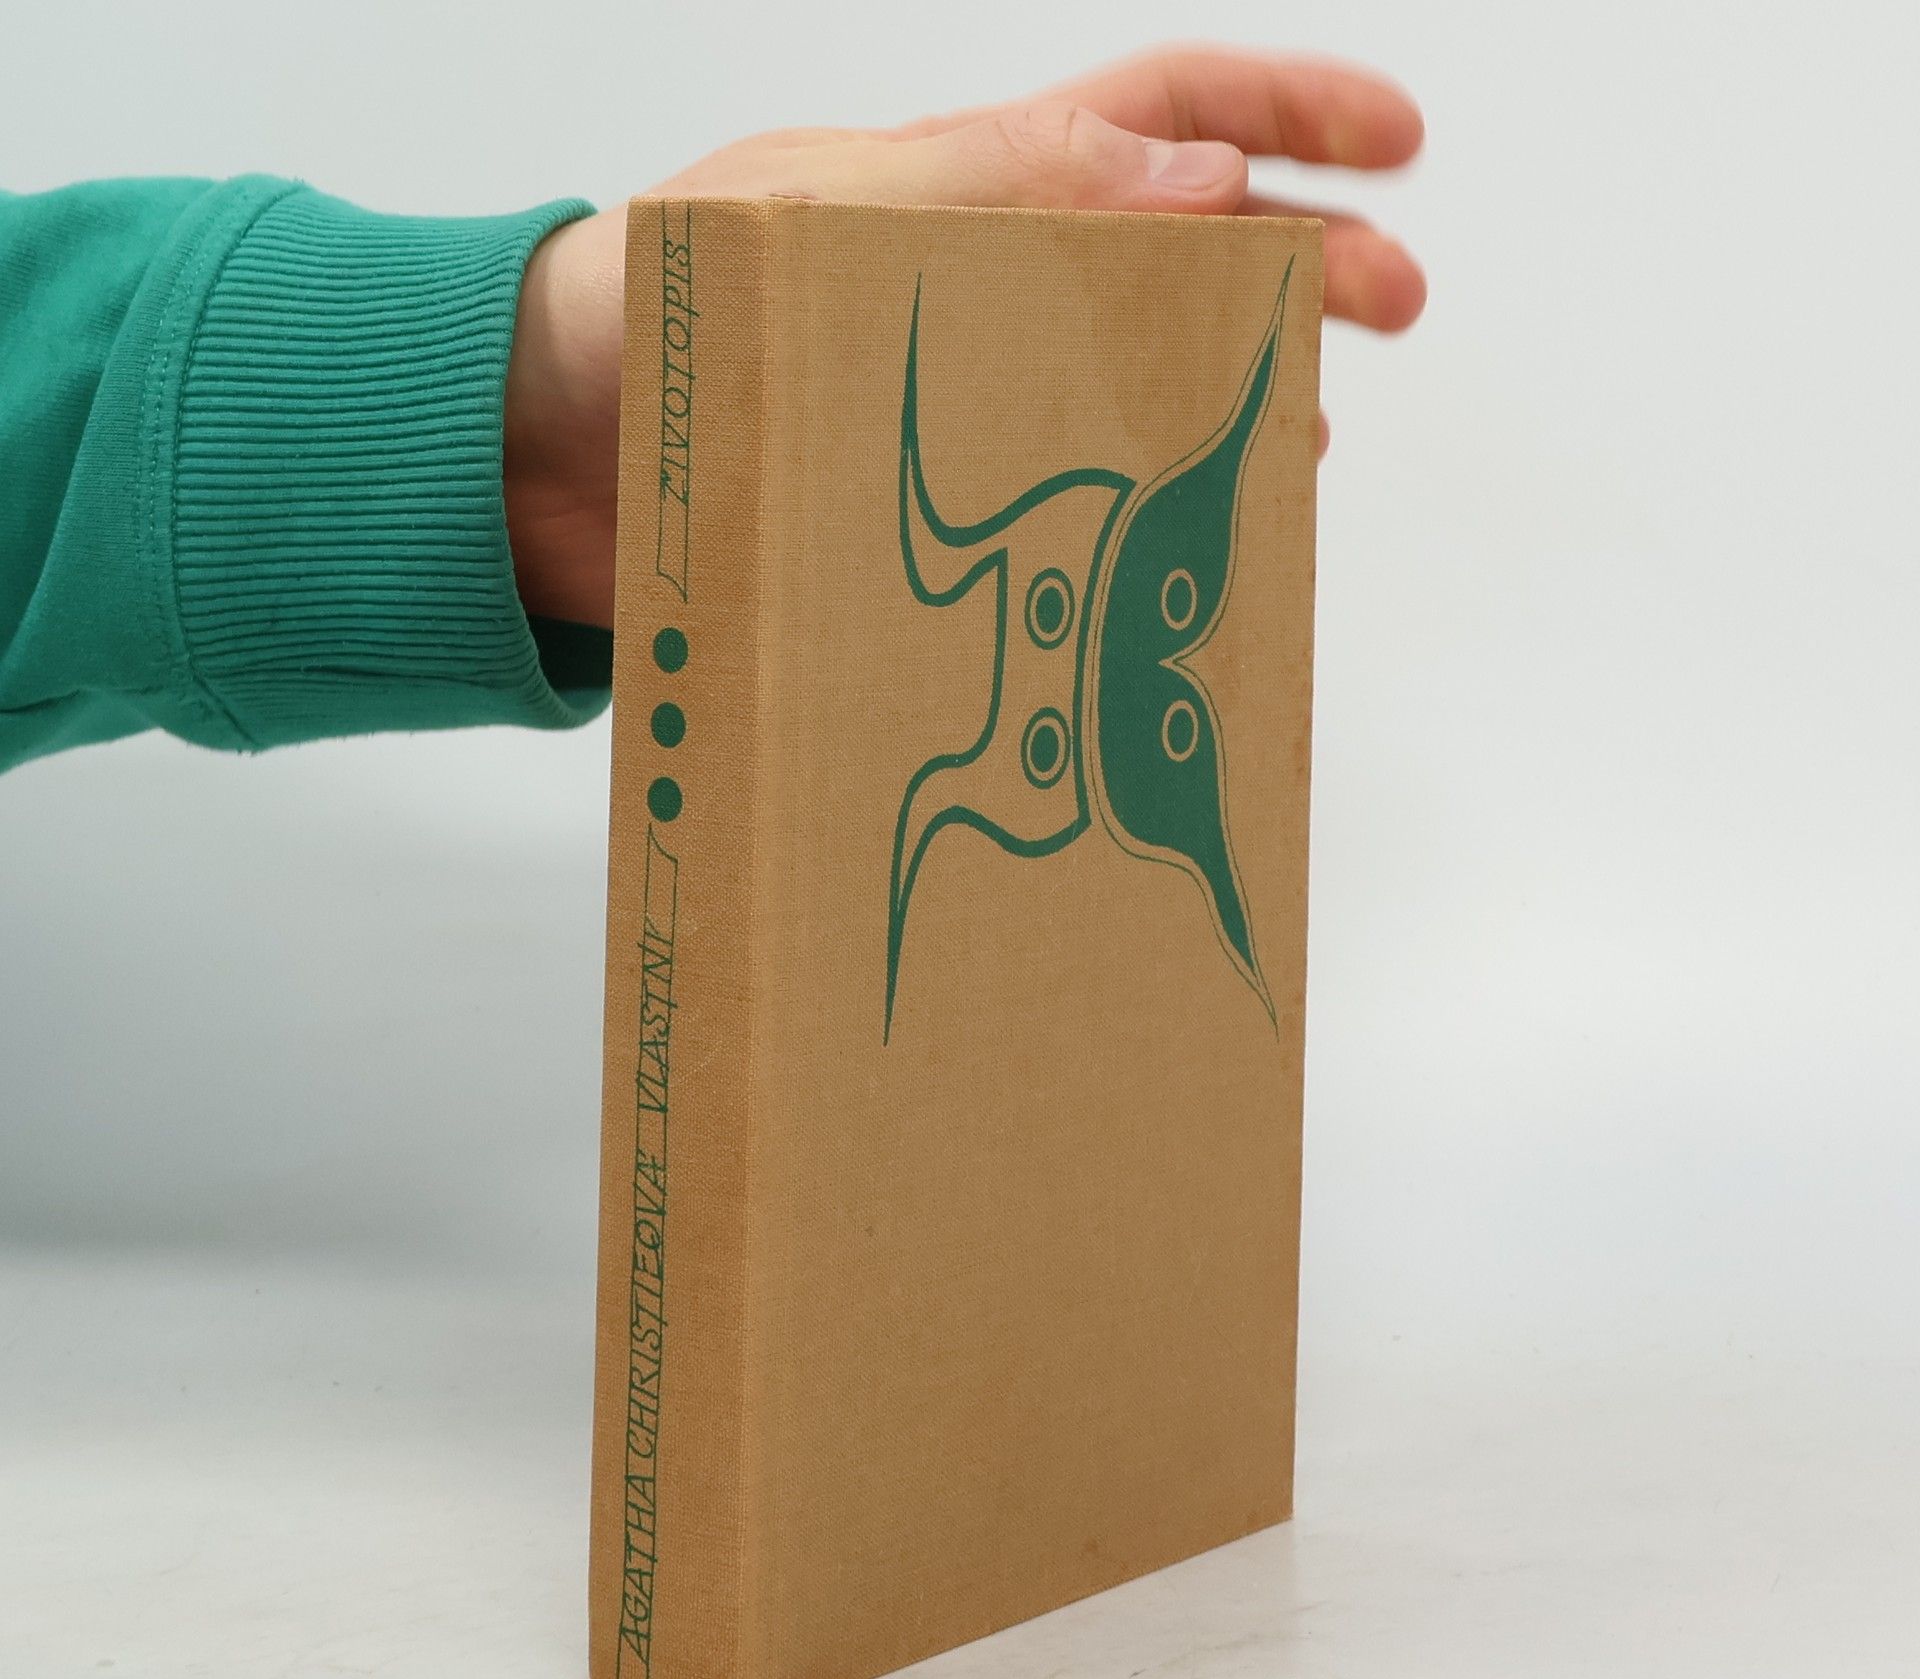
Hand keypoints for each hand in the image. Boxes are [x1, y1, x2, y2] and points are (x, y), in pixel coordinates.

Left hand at [502, 44, 1425, 628]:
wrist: (521, 460)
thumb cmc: (637, 307)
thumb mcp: (813, 212)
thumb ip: (996, 187)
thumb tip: (1196, 187)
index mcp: (957, 184)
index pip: (1153, 116)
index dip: (1283, 113)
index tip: (1398, 140)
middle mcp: (975, 287)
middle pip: (1177, 251)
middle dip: (1301, 260)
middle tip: (1394, 304)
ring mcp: (955, 401)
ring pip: (1130, 382)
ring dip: (1225, 391)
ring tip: (1301, 431)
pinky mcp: (919, 514)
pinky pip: (1055, 506)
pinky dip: (1128, 519)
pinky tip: (1171, 548)